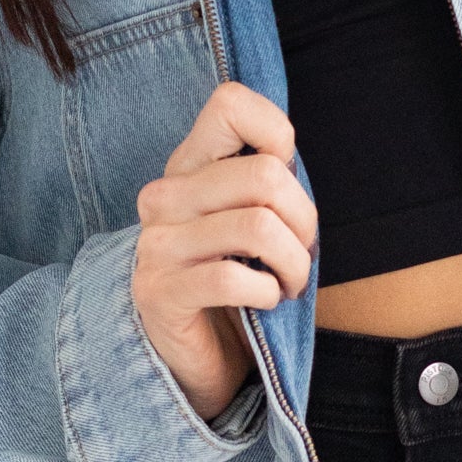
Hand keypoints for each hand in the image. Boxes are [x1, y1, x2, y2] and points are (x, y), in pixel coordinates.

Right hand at [130, 82, 315, 422]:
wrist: (195, 357)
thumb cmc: (237, 279)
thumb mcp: (250, 217)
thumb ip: (264, 180)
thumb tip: (290, 155)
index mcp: (189, 167)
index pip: (230, 103)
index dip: (276, 132)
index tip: (285, 178)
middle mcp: (165, 197)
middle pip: (266, 176)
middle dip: (304, 221)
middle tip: (302, 252)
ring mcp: (157, 245)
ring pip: (258, 227)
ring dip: (294, 264)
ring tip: (289, 281)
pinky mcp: (159, 293)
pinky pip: (233, 278)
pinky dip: (267, 292)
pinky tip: (263, 301)